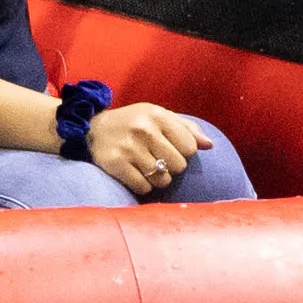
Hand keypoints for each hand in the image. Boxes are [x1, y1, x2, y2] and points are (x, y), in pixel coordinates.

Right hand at [87, 100, 211, 197]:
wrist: (92, 129)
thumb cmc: (134, 123)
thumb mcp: (159, 117)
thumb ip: (186, 128)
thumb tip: (209, 145)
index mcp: (158, 115)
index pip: (190, 147)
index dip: (183, 152)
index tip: (171, 148)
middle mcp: (143, 130)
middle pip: (179, 165)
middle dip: (171, 166)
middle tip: (157, 159)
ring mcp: (129, 148)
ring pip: (162, 179)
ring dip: (158, 179)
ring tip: (148, 168)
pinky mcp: (116, 164)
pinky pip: (144, 187)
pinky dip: (143, 186)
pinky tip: (136, 174)